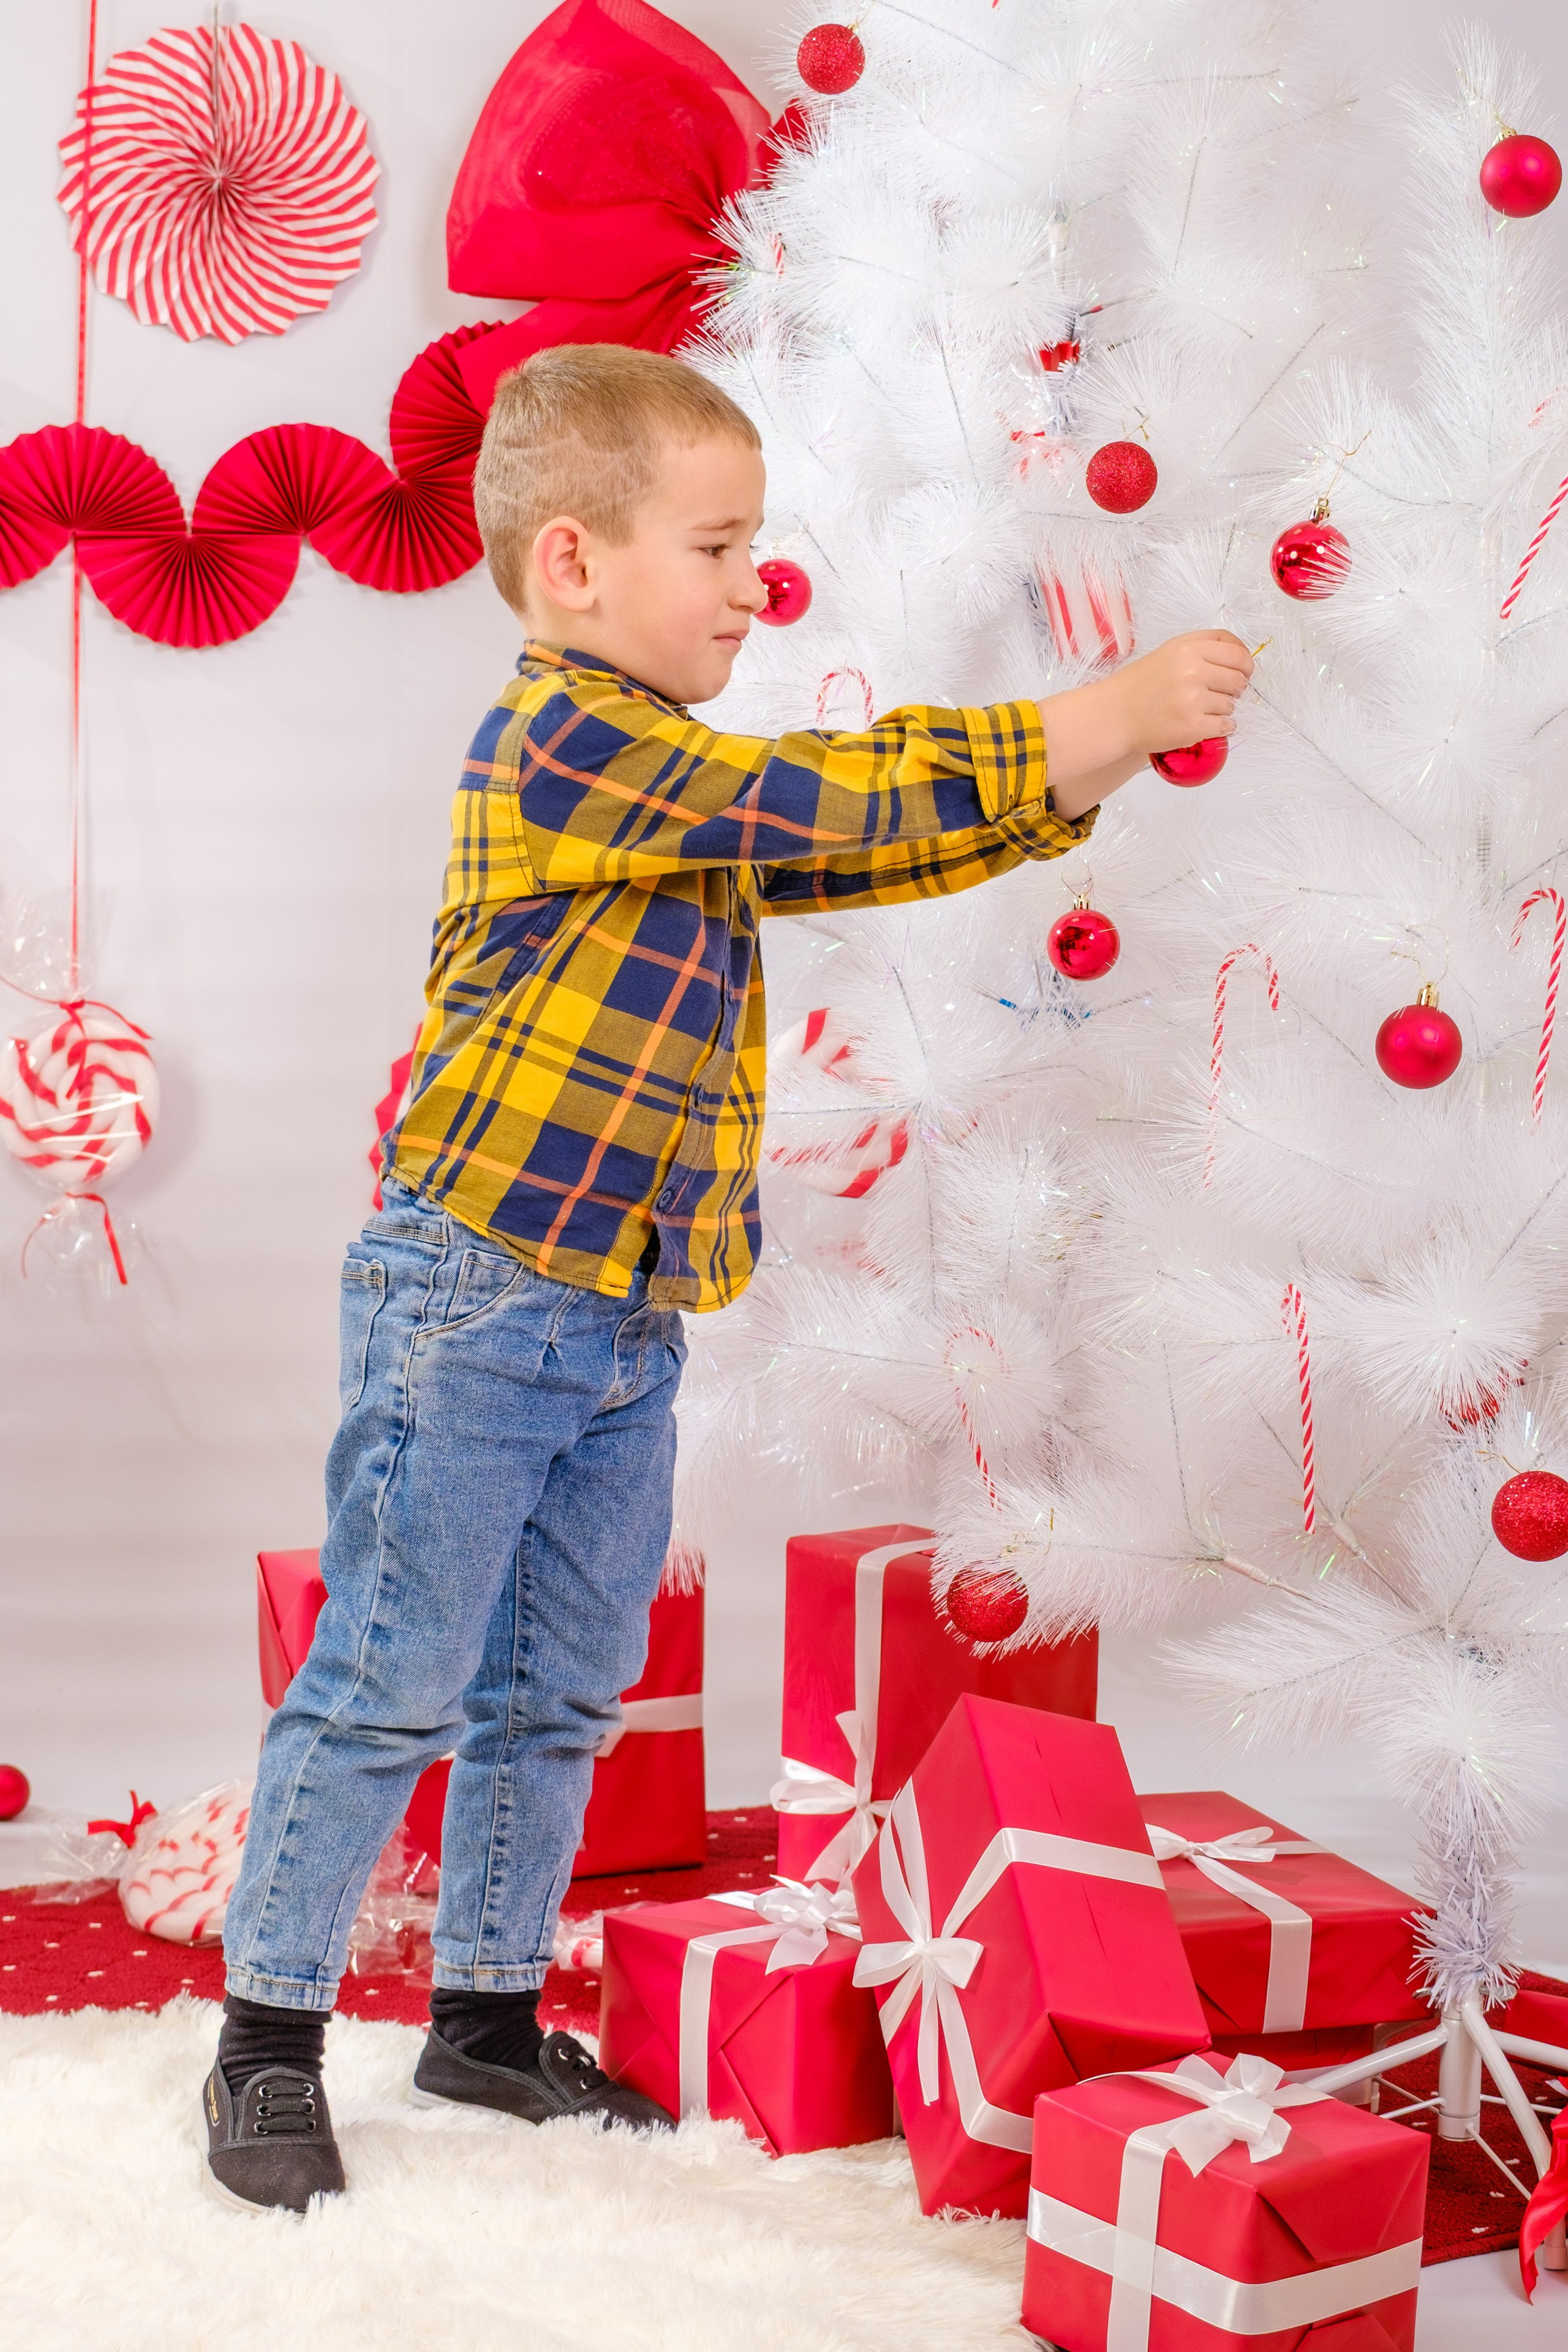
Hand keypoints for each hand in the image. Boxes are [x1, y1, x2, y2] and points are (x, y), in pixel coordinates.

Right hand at [1116, 630, 1253, 755]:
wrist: (1113, 715)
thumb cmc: (1139, 685)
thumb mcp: (1169, 653)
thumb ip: (1202, 649)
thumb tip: (1240, 660)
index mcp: (1188, 649)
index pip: (1236, 651)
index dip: (1245, 664)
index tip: (1243, 672)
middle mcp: (1192, 671)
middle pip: (1239, 679)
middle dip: (1234, 689)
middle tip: (1218, 695)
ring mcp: (1192, 699)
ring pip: (1231, 705)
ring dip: (1221, 710)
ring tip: (1199, 710)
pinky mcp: (1192, 726)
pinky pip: (1225, 727)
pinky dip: (1221, 728)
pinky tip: (1206, 725)